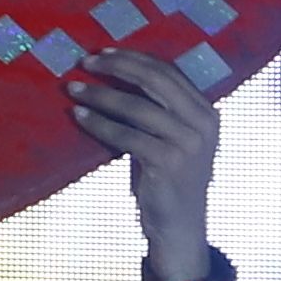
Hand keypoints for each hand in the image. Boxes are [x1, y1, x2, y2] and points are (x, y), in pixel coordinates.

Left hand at [74, 52, 221, 280]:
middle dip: (116, 67)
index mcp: (206, 111)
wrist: (179, 227)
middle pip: (154, 80)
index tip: (102, 53)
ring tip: (74, 89)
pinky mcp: (168, 162)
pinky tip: (79, 116)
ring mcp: (188, 143)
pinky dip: (99, 124)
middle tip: (86, 63)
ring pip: (136, 106)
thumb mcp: (171, 138)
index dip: (133, 58)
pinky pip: (125, 135)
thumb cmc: (168, 180)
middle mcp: (202, 123)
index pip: (167, 72)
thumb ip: (157, 108)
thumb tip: (115, 72)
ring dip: (100, 95)